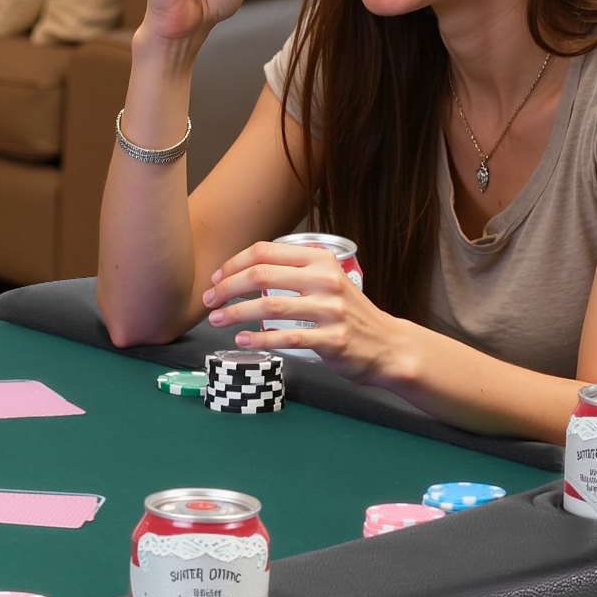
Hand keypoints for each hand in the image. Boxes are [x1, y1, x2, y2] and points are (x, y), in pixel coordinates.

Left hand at [200, 240, 399, 382]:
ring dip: (235, 313)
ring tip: (217, 320)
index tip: (215, 278)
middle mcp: (325, 280)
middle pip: (261, 275)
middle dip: (227, 288)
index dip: (232, 264)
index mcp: (319, 260)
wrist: (387, 344)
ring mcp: (330, 310)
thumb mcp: (326, 279)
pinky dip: (259, 338)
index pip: (264, 252)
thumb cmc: (347, 312)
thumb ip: (293, 271)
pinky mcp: (332, 339)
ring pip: (270, 306)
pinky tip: (242, 339)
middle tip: (209, 301)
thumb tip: (242, 271)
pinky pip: (287, 337)